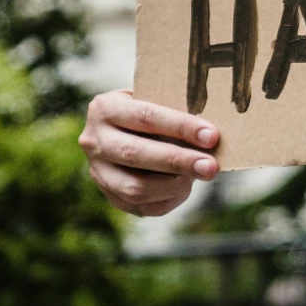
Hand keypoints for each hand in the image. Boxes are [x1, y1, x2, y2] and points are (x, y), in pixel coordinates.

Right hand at [78, 90, 217, 215]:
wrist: (123, 128)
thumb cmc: (150, 111)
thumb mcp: (155, 99)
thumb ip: (175, 111)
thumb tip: (210, 133)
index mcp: (105, 108)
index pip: (145, 116)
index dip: (180, 127)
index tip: (211, 136)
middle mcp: (94, 141)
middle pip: (135, 154)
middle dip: (178, 161)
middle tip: (210, 166)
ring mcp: (97, 171)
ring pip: (134, 187)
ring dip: (173, 186)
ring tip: (200, 176)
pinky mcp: (107, 194)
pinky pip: (138, 206)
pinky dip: (168, 200)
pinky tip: (185, 188)